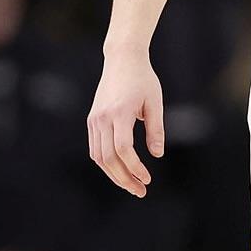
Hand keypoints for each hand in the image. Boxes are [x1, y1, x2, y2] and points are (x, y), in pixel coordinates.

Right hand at [87, 45, 163, 195]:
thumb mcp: (155, 102)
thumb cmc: (143, 79)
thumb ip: (156, 129)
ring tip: (132, 186)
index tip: (148, 178)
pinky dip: (107, 164)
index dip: (134, 167)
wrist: (122, 59)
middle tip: (140, 191)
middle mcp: (103, 118)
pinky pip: (96, 149)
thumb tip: (157, 155)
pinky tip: (121, 172)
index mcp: (120, 112)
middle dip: (124, 178)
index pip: (123, 149)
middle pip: (109, 158)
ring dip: (114, 175)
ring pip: (99, 157)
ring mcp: (94, 120)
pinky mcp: (92, 120)